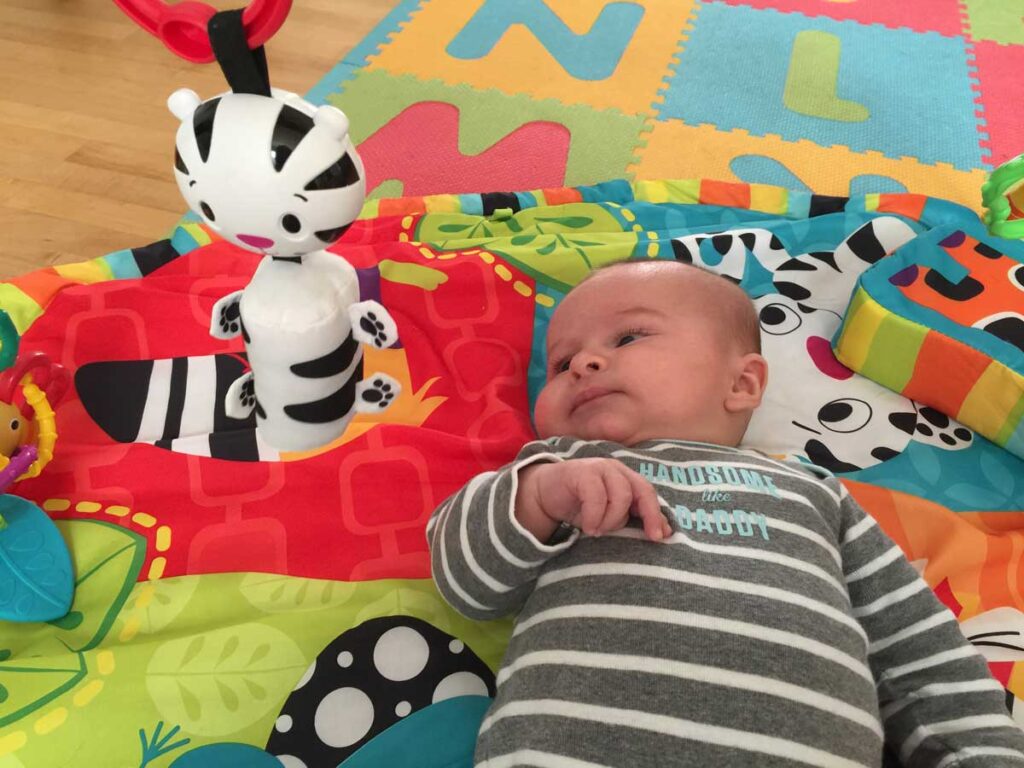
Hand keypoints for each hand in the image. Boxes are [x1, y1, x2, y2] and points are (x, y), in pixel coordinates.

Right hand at [517, 458, 670, 542]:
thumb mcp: (609, 516)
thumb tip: (665, 533)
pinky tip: (589, 528)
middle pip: (640, 491)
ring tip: (598, 531)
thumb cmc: (580, 505)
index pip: (648, 493)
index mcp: (626, 478)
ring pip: (620, 496)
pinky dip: (594, 517)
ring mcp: (599, 468)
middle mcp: (616, 470)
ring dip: (611, 520)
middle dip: (645, 516)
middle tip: (641, 537)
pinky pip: (596, 497)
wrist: (545, 493)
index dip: (656, 515)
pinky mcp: (581, 472)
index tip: (659, 537)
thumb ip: (632, 520)